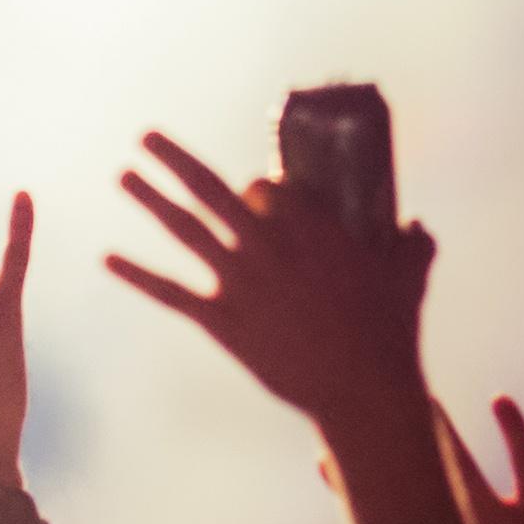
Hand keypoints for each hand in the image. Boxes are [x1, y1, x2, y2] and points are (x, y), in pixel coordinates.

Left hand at [108, 129, 431, 439]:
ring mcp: (241, 281)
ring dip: (150, 199)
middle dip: (175, 159)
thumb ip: (413, 242)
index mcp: (310, 226)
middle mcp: (267, 244)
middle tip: (145, 135)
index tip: (253, 192)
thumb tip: (417, 226)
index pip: (263, 186)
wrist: (361, 388)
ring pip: (185, 230)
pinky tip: (106, 259)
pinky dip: (136, 274)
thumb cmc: (391, 330)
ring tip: (123, 175)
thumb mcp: (409, 275)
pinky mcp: (222, 320)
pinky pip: (170, 292)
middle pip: (212, 190)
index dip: (254, 188)